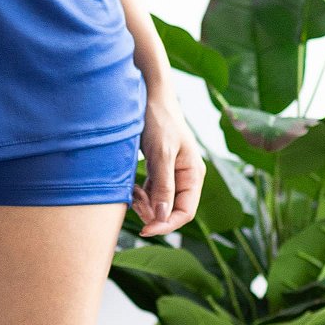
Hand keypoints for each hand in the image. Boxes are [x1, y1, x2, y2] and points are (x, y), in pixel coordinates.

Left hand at [132, 89, 203, 237]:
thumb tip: (162, 217)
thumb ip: (163, 186)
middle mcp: (185, 177)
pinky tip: (131, 186)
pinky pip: (150, 192)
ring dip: (144, 203)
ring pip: (158, 203)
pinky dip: (139, 194)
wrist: (149, 95)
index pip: (186, 213)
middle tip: (134, 201)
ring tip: (132, 191)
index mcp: (193, 174)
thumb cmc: (160, 120)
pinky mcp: (158, 169)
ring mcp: (171, 174)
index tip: (145, 229)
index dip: (166, 225)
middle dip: (152, 212)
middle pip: (171, 211)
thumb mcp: (161, 153)